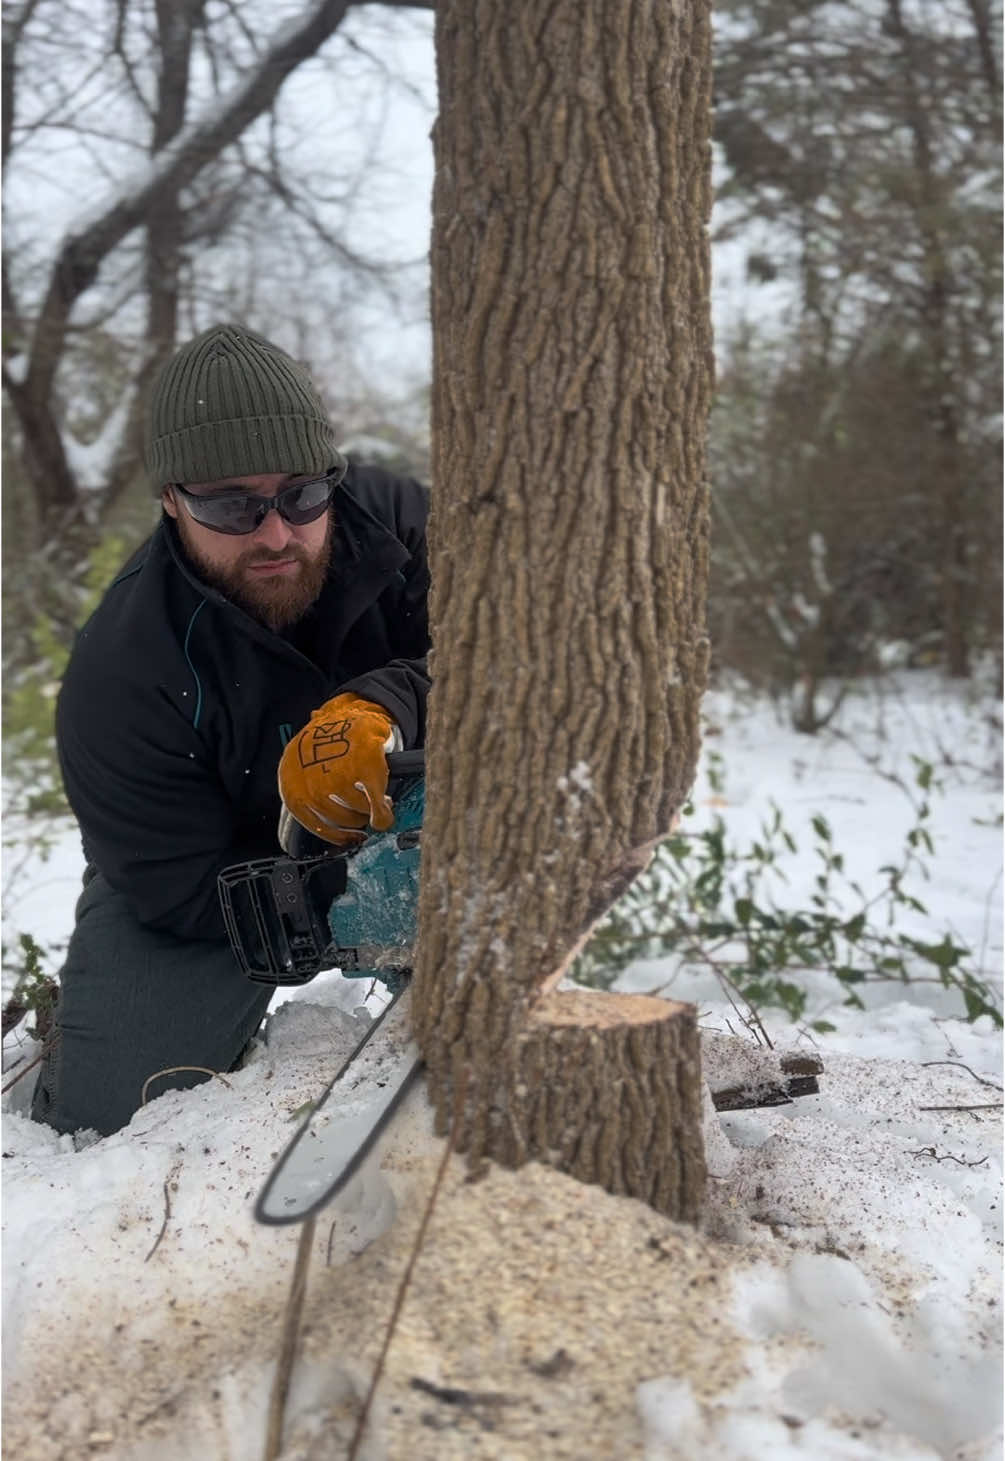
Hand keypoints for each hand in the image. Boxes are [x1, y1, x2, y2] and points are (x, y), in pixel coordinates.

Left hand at [277, 693, 401, 847]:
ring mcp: (338, 774)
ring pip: (358, 812)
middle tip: (365, 817)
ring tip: (375, 803)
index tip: (349, 839)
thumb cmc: (327, 743)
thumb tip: (332, 832)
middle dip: (355, 820)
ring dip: (369, 812)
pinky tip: (386, 811)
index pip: (312, 823)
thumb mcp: (303, 769)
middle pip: (337, 818)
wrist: (350, 711)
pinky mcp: (365, 767)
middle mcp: (311, 781)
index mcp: (292, 783)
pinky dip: (383, 812)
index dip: (335, 835)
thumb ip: (311, 797)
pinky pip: (376, 802)